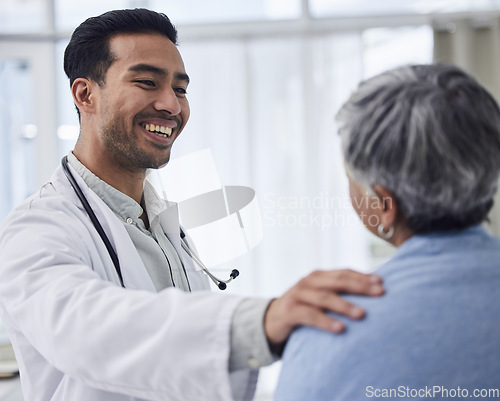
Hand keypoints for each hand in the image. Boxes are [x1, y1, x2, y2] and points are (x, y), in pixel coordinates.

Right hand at [264, 269, 383, 344]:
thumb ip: (336, 293)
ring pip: (325, 298)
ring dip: (345, 306)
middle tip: (379, 293)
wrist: (270, 320)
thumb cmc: (302, 309)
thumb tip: (369, 294)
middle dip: (360, 286)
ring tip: (362, 314)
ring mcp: (298, 295)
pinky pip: (311, 315)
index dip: (362, 276)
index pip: (343, 272)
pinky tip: (341, 329)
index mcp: (318, 276)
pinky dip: (326, 322)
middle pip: (337, 281)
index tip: (381, 283)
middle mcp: (308, 282)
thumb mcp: (318, 297)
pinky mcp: (290, 311)